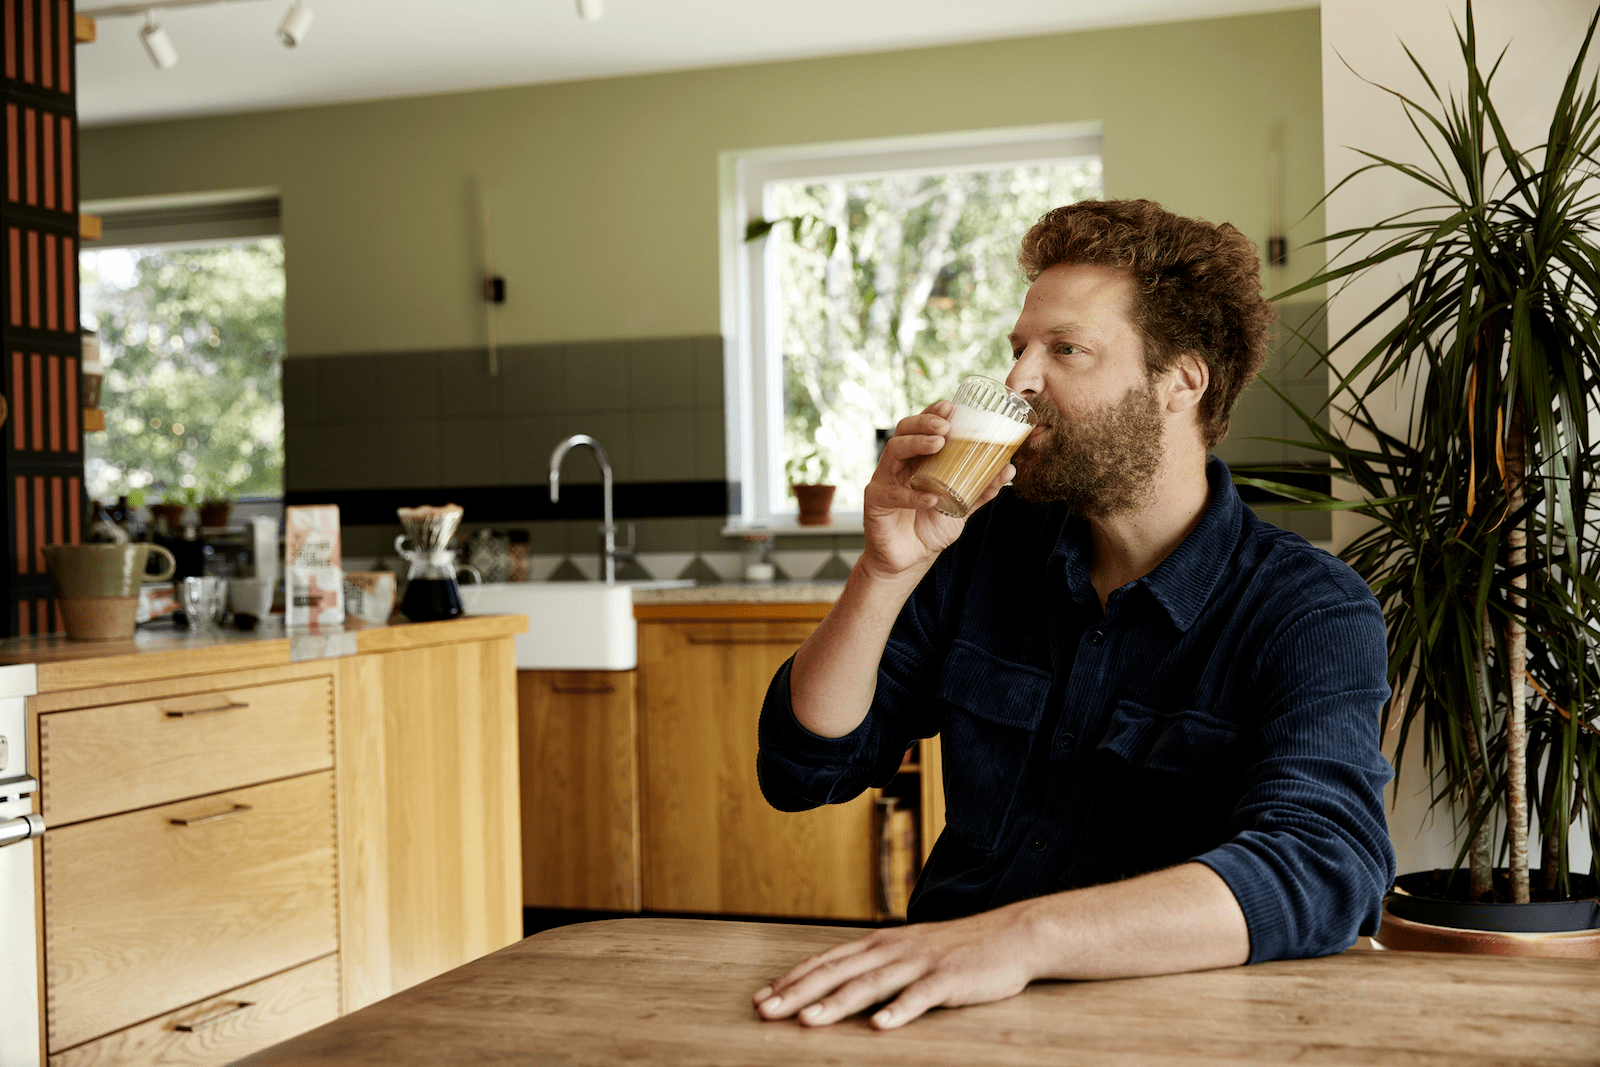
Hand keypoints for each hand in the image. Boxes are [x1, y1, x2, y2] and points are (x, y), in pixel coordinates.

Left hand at [750, 905, 1041, 1029]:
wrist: (1010, 936)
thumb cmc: (956, 950)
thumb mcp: (908, 951)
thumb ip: (875, 965)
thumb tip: (836, 982)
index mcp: (879, 944)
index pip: (826, 961)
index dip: (792, 979)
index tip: (762, 997)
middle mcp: (892, 950)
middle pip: (837, 972)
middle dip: (798, 992)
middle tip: (765, 1011)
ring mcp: (919, 963)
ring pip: (870, 984)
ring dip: (836, 1003)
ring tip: (808, 1020)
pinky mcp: (947, 979)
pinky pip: (920, 997)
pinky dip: (899, 1010)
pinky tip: (880, 1026)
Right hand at [861, 401, 1012, 580]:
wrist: (910, 559)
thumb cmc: (931, 526)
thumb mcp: (962, 505)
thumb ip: (982, 489)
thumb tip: (1009, 469)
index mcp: (916, 459)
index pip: (921, 428)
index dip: (932, 413)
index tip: (950, 407)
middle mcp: (898, 464)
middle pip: (904, 431)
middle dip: (924, 422)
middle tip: (946, 426)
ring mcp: (884, 481)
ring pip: (894, 451)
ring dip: (916, 444)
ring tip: (939, 444)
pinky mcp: (876, 502)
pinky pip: (893, 493)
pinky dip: (913, 495)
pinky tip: (931, 498)